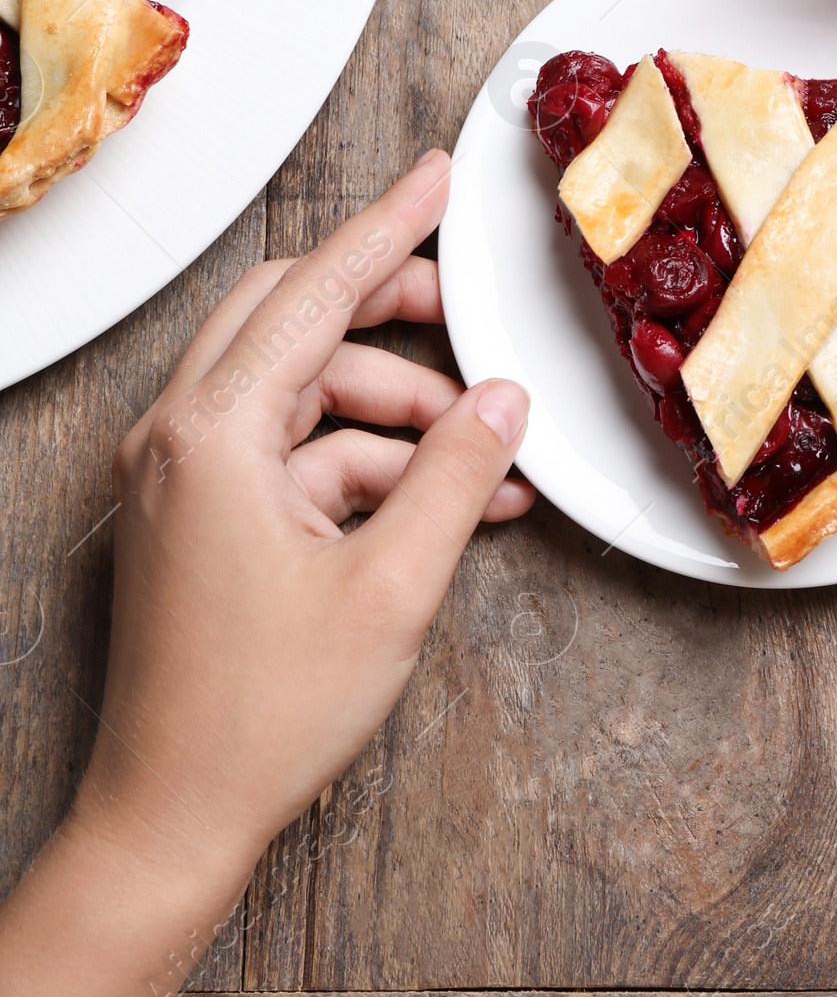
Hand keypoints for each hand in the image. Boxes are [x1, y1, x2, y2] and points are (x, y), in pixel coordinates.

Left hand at [74, 151, 533, 910]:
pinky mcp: (195, 523)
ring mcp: (181, 483)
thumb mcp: (392, 584)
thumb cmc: (259, 716)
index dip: (388, 230)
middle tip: (468, 311)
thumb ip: (456, 476)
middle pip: (291, 322)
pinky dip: (363, 467)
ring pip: (298, 394)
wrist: (173, 816)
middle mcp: (178, 440)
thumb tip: (502, 403)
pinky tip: (444, 505)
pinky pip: (288, 456)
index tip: (434, 180)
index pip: (312, 293)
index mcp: (210, 435)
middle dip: (388, 312)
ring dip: (393, 413)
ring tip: (484, 463)